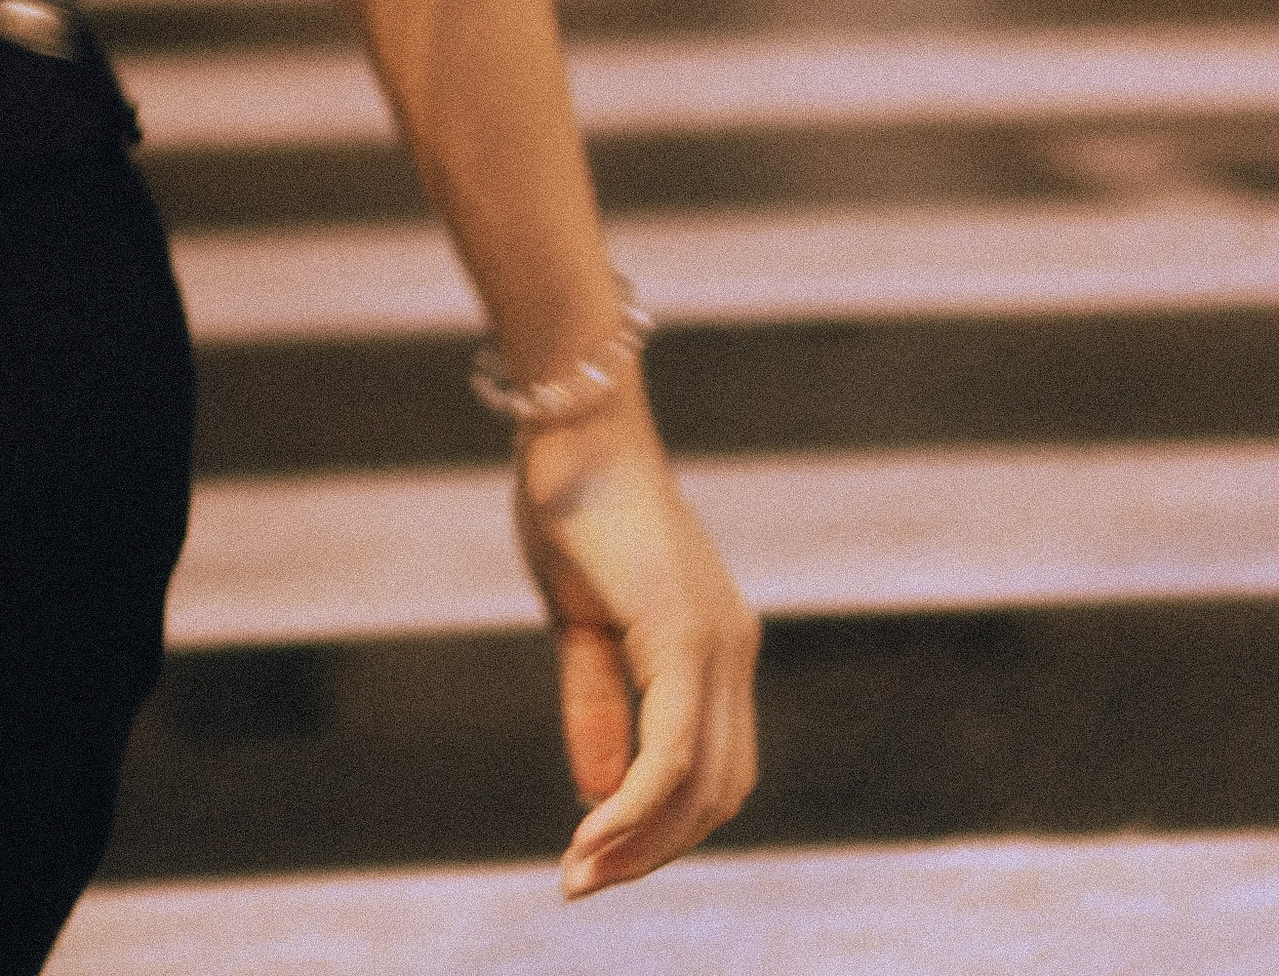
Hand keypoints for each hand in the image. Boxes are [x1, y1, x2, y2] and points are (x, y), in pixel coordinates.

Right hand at [512, 399, 759, 896]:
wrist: (575, 420)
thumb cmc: (573, 504)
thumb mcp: (579, 621)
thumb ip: (597, 703)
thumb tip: (601, 795)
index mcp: (715, 646)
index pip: (712, 770)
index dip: (662, 825)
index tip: (598, 859)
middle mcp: (732, 649)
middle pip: (717, 792)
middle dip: (653, 850)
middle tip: (584, 883)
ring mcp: (716, 641)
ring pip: (701, 785)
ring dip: (643, 843)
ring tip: (579, 874)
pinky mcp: (683, 634)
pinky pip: (672, 752)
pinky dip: (635, 807)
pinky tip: (591, 835)